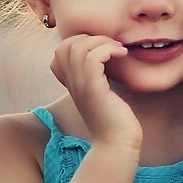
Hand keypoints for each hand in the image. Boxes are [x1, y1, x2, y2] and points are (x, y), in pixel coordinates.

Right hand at [50, 35, 141, 150]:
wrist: (118, 144)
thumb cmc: (116, 121)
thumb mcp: (104, 94)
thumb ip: (100, 77)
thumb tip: (110, 58)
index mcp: (73, 84)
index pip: (59, 52)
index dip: (79, 42)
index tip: (103, 49)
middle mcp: (72, 84)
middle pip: (64, 45)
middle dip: (90, 37)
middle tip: (112, 46)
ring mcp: (81, 87)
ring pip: (77, 48)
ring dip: (101, 41)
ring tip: (119, 50)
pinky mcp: (93, 90)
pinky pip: (92, 58)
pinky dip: (108, 49)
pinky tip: (122, 55)